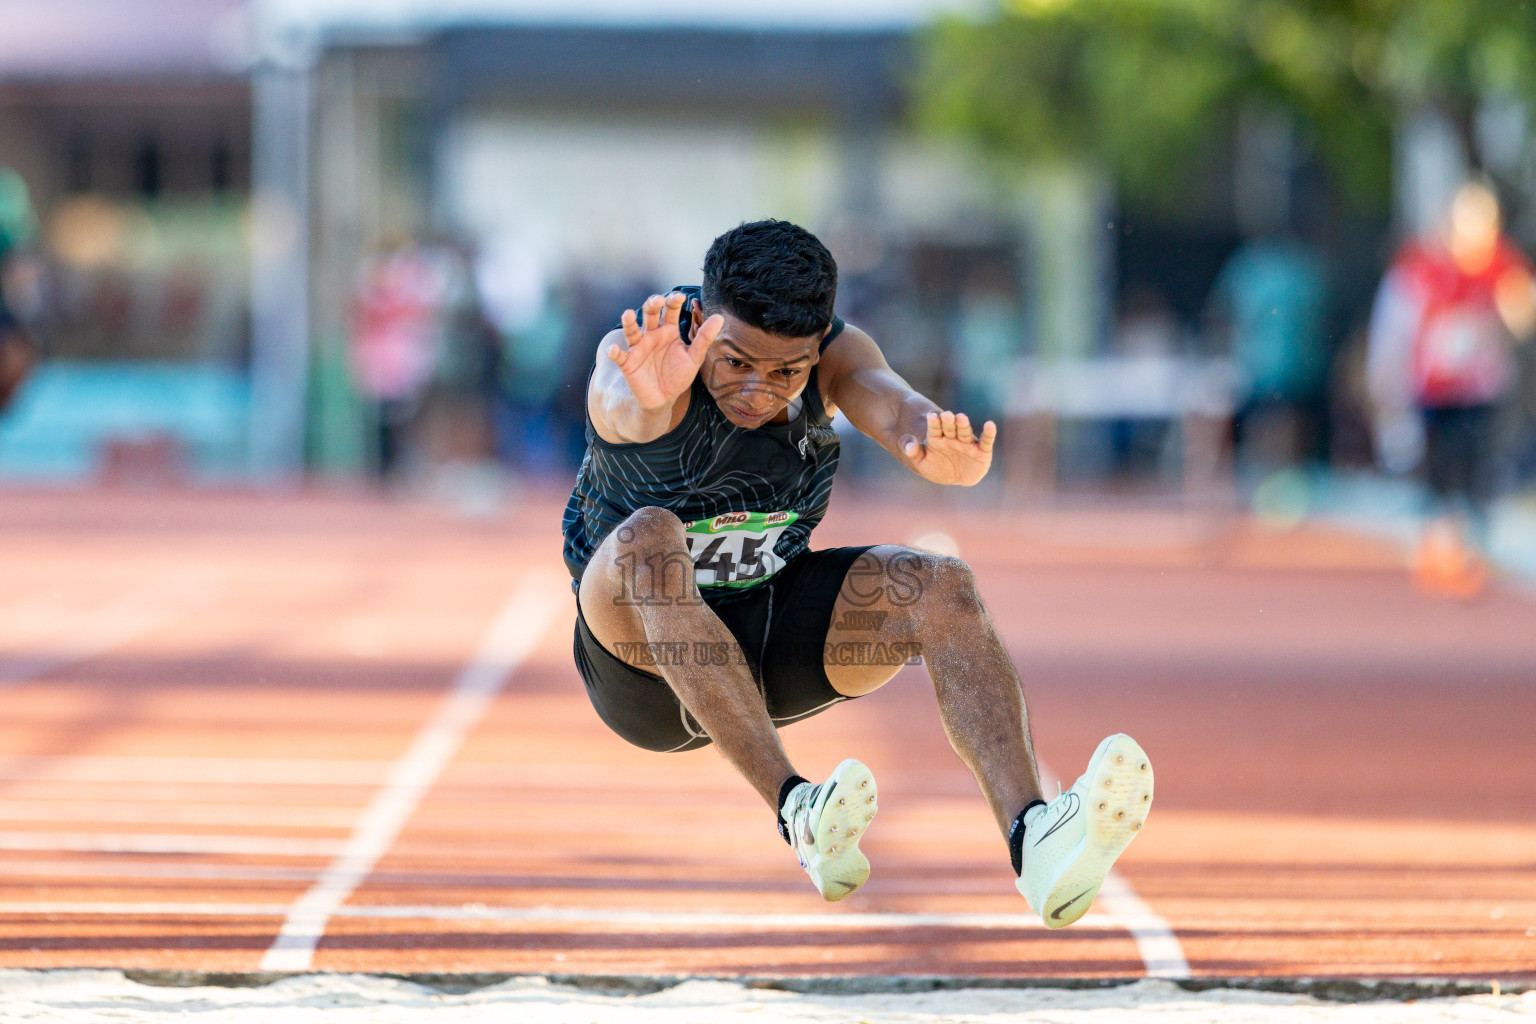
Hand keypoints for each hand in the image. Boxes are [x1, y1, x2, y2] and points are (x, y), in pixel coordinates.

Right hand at [608, 292, 723, 411]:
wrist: (664, 398)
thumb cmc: (678, 375)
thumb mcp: (694, 357)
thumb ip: (704, 338)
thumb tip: (719, 317)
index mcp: (668, 331)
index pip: (669, 311)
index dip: (673, 302)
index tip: (680, 296)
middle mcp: (652, 335)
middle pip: (649, 315)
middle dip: (651, 305)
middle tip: (657, 300)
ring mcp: (638, 347)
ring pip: (632, 331)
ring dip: (628, 322)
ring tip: (628, 314)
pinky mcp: (628, 362)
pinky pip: (619, 356)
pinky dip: (614, 352)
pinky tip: (613, 350)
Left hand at [900, 410, 995, 485]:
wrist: (954, 477)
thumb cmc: (936, 467)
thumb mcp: (922, 462)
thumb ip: (913, 452)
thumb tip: (909, 444)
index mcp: (938, 438)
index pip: (935, 428)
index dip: (934, 423)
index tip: (931, 416)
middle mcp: (953, 437)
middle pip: (950, 428)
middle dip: (948, 422)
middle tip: (946, 414)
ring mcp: (967, 443)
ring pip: (965, 432)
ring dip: (963, 425)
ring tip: (961, 417)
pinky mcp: (982, 451)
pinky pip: (985, 441)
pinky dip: (989, 434)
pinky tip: (990, 425)